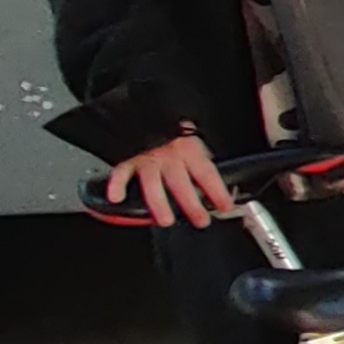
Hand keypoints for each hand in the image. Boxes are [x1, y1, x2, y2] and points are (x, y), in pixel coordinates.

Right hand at [104, 132, 229, 228]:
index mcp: (190, 150)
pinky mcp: (128, 162)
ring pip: (152, 181)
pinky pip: (121, 173)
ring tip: (165, 220)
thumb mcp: (196, 152)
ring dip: (159, 202)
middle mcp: (169, 154)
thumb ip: (203, 173)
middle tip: (201, 221)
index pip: (206, 172)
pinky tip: (117, 198)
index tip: (225, 207)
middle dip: (191, 203)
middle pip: (180, 180)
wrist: (150, 123)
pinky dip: (117, 185)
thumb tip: (219, 199)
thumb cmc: (177, 143)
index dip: (217, 190)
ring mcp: (148, 158)